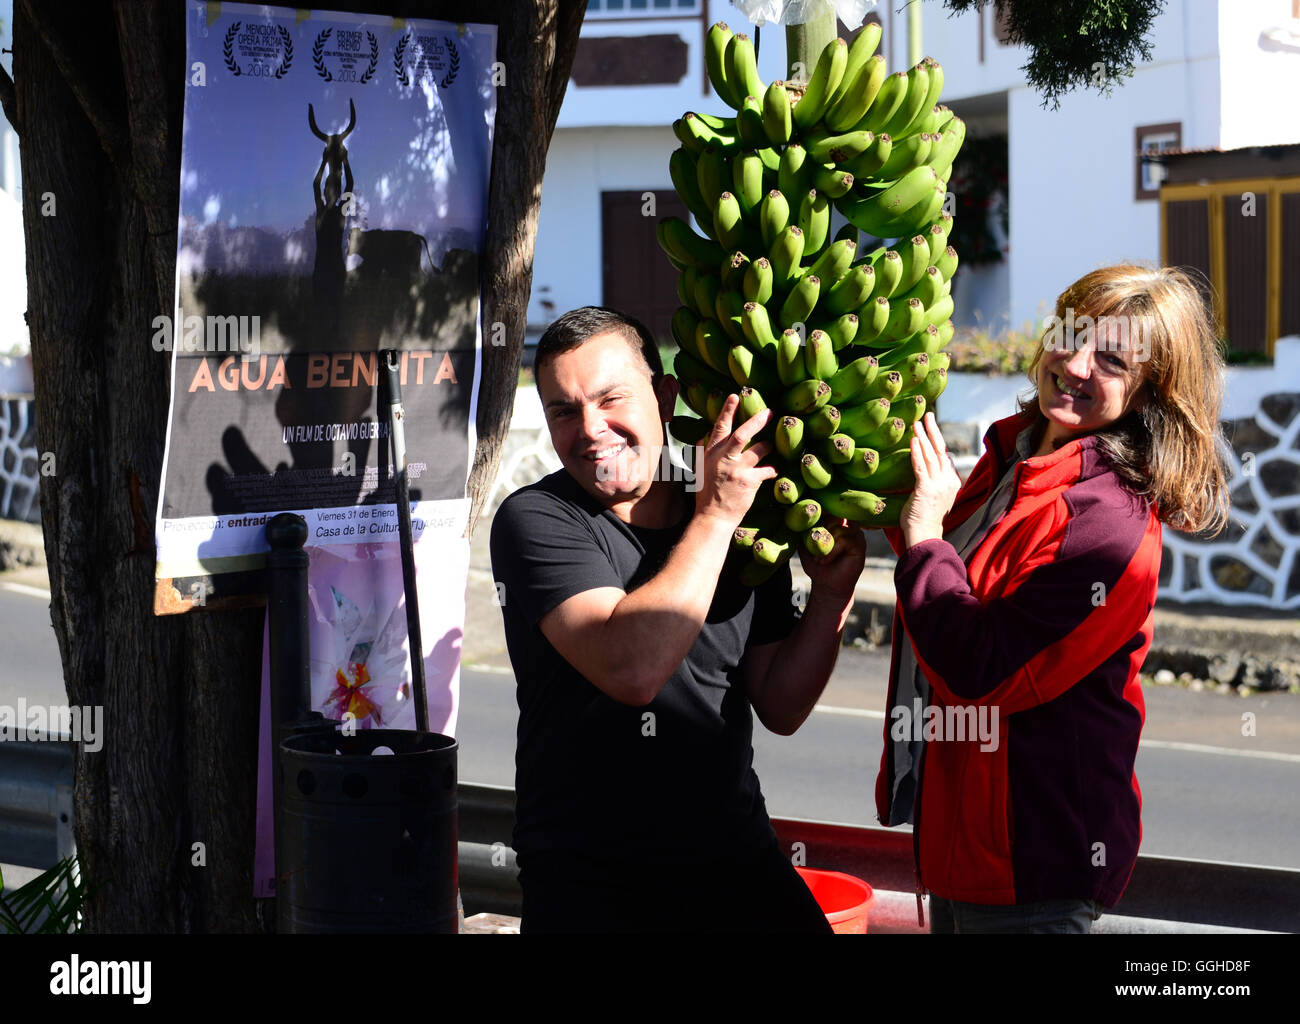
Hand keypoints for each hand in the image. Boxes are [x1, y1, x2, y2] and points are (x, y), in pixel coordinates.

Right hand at [693, 395, 777, 527]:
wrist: (713, 518)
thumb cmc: (707, 495)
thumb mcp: (700, 470)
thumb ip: (703, 451)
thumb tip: (705, 434)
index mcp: (711, 454)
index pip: (719, 428)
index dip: (727, 411)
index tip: (735, 396)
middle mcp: (723, 459)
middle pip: (742, 434)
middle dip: (757, 421)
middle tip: (769, 412)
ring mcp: (736, 470)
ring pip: (759, 449)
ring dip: (767, 446)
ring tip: (769, 446)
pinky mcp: (749, 482)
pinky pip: (767, 470)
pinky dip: (772, 469)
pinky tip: (773, 472)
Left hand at [801, 518, 866, 603]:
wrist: (826, 585)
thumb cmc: (816, 564)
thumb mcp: (805, 545)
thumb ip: (803, 530)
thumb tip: (796, 516)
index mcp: (835, 521)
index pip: (830, 508)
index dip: (820, 512)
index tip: (810, 520)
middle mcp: (847, 525)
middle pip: (834, 515)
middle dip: (821, 531)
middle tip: (814, 549)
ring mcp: (855, 534)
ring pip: (839, 527)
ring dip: (825, 544)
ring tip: (819, 558)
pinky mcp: (860, 545)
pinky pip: (845, 540)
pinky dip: (831, 551)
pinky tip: (825, 560)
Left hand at [899, 413, 960, 548]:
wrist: (924, 536)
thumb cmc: (924, 519)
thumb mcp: (933, 497)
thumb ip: (931, 483)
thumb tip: (924, 472)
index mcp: (951, 482)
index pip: (944, 456)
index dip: (937, 441)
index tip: (930, 427)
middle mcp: (947, 481)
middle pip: (940, 450)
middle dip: (933, 430)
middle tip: (927, 414)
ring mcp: (938, 484)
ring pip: (930, 454)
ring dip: (923, 436)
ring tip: (917, 422)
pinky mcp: (925, 489)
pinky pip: (920, 466)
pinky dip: (916, 452)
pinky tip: (913, 439)